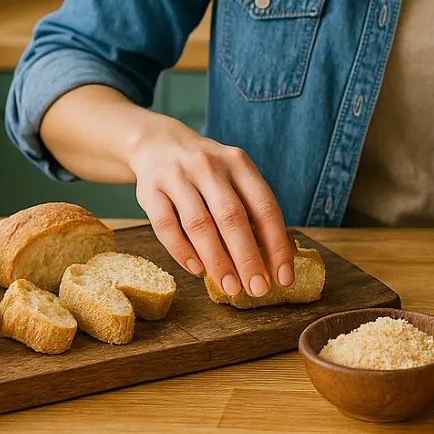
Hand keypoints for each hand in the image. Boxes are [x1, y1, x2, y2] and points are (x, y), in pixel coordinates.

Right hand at [127, 116, 294, 296]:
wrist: (158, 143)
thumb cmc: (207, 171)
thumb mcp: (234, 176)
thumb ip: (251, 210)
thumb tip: (273, 260)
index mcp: (239, 164)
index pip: (264, 207)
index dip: (276, 245)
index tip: (283, 278)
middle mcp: (210, 166)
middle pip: (232, 217)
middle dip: (248, 258)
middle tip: (257, 289)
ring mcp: (177, 177)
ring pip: (199, 224)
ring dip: (217, 261)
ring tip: (230, 287)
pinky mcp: (150, 190)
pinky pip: (166, 226)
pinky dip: (183, 251)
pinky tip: (197, 270)